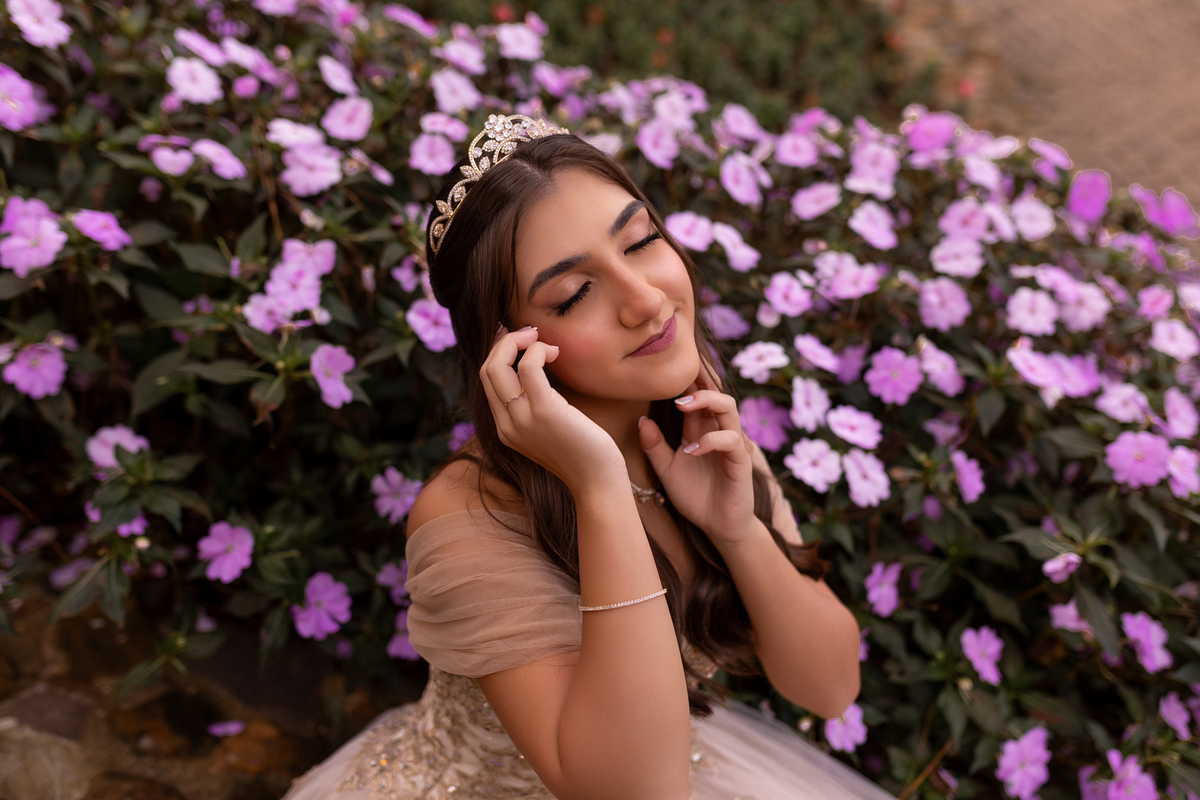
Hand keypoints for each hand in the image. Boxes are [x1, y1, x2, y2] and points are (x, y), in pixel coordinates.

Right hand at [480, 326, 624, 491]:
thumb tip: (533, 368)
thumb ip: (535, 405)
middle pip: (487, 369)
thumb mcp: (549, 428)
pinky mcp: (544, 412)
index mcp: (505, 429)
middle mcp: (507, 425)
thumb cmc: (583, 452)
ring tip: (542, 340)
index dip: (499, 352)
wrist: (598, 482)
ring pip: (498, 365)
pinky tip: (555, 353)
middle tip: (532, 334)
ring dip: (519, 341)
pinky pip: (529, 368)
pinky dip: (538, 350)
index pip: (487, 381)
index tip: (521, 340)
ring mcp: (522, 419)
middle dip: (506, 342)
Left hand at [637, 368, 757, 548]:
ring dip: (705, 401)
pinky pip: (730, 441)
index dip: (686, 379)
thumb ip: (654, 446)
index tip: (664, 366)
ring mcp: (731, 444)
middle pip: (715, 392)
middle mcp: (717, 430)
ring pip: (728, 408)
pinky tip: (690, 450)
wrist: (717, 525)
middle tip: (674, 378)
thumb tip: (641, 420)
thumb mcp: (667, 469)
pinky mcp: (740, 461)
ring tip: (681, 405)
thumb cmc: (694, 496)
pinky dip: (710, 441)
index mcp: (699, 429)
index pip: (696, 395)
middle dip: (698, 380)